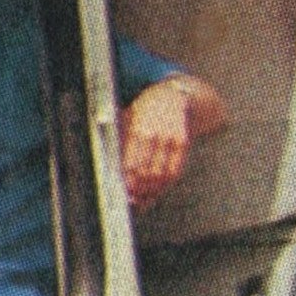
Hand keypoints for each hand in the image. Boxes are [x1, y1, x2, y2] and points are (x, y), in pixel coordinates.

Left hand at [120, 74, 221, 206]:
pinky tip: (157, 191)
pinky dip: (165, 185)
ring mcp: (171, 139)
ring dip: (151, 191)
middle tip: (132, 200)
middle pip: (146, 172)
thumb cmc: (142, 109)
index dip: (127, 183)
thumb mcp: (127, 117)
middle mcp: (155, 134)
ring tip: (143, 200)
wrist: (171, 95)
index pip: (131, 164)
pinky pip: (174, 170)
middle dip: (138, 190)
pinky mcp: (183, 142)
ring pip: (161, 175)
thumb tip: (112, 166)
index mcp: (138, 129)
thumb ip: (119, 140)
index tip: (123, 193)